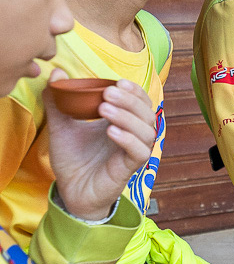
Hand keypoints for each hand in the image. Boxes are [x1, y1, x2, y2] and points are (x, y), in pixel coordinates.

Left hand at [44, 70, 155, 219]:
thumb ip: (59, 101)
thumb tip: (56, 73)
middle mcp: (133, 136)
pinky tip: (110, 132)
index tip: (117, 82)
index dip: (134, 91)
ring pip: (147, 131)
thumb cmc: (72, 159)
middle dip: (130, 101)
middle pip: (147, 114)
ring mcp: (132, 153)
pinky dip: (128, 140)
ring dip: (128, 117)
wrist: (69, 190)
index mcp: (123, 123)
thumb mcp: (61, 126)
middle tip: (108, 93)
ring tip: (104, 109)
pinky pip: (139, 152)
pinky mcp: (129, 169)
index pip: (140, 102)